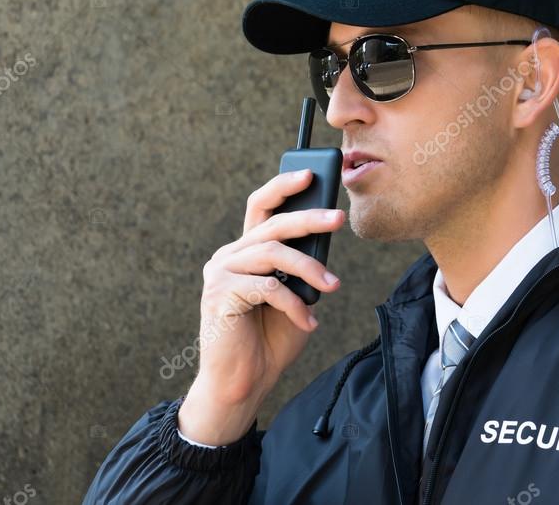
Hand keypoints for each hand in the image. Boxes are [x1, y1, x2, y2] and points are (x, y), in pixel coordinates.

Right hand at [178, 169, 343, 444]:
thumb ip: (301, 268)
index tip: (311, 174)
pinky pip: (267, 287)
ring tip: (331, 287)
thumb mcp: (295, 296)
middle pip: (271, 224)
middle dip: (308, 218)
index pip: (261, 207)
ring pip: (272, 253)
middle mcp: (229, 257)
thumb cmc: (270, 339)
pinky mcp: (220, 295)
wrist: (242, 383)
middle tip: (338, 218)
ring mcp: (221, 274)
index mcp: (245, 252)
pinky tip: (307, 322)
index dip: (283, 187)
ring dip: (308, 268)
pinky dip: (294, 303)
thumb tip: (324, 239)